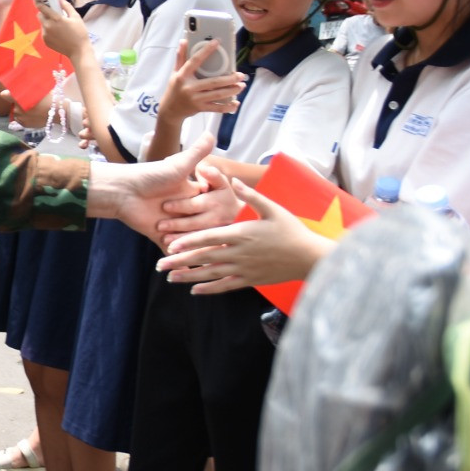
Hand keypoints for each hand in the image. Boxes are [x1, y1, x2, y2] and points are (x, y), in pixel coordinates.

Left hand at [35, 0, 91, 61]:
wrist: (79, 51)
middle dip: (45, 13)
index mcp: (55, 19)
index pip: (41, 7)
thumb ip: (66, 6)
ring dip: (47, 22)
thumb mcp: (75, 17)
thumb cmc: (79, 33)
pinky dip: (48, 30)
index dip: (39, 2)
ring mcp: (45, 34)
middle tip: (53, 14)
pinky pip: (44, 32)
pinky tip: (58, 33)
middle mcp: (48, 26)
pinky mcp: (45, 41)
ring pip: (42, 24)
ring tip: (58, 26)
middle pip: (40, 15)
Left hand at [87, 134, 213, 245]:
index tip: (208, 200)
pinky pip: (174, 250)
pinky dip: (175, 252)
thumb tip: (212, 133)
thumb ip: (196, 153)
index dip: (214, 204)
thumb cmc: (149, 176)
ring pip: (191, 238)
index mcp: (193, 194)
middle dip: (194, 222)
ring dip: (186, 237)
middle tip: (180, 214)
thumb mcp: (177, 165)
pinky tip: (174, 249)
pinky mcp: (163, 238)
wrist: (122, 191)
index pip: (212, 203)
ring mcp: (175, 226)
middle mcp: (187, 211)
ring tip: (178, 232)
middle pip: (203, 224)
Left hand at [154, 177, 333, 292]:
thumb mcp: (273, 207)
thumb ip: (250, 195)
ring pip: (211, 275)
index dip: (188, 242)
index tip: (170, 244)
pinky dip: (209, 289)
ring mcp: (244, 269)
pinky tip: (194, 290)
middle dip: (180, 262)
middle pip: (204, 258)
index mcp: (241, 233)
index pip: (208, 238)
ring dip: (189, 277)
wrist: (310, 257)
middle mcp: (239, 253)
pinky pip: (226, 286)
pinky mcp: (250, 280)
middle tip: (159, 266)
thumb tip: (232, 180)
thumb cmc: (292, 229)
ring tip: (170, 278)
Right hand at [157, 40, 244, 122]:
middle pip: (213, 82)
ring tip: (242, 86)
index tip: (217, 42)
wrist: (170, 110)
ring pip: (217, 95)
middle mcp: (189, 87)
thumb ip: (180, 57)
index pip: (195, 61)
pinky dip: (228, 107)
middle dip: (229, 79)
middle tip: (241, 75)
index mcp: (183, 76)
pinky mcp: (200, 108)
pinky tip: (236, 104)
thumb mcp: (175, 72)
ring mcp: (196, 99)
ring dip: (232, 91)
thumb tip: (184, 41)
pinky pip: (216, 108)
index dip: (206, 51)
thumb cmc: (174, 89)